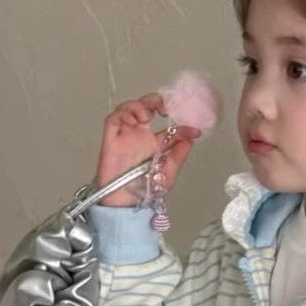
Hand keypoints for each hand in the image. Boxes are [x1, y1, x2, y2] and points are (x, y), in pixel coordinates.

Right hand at [95, 91, 201, 206]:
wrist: (126, 204)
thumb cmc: (143, 192)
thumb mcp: (168, 173)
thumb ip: (178, 155)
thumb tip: (190, 139)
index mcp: (154, 144)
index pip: (168, 126)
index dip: (181, 123)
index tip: (193, 129)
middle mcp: (139, 136)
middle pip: (146, 107)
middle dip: (156, 100)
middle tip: (165, 107)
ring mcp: (125, 136)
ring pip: (128, 108)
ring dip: (139, 105)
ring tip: (148, 115)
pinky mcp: (111, 139)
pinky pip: (114, 118)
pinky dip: (124, 113)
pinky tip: (134, 120)